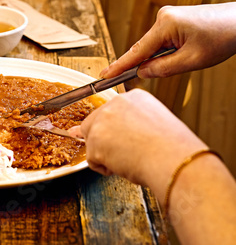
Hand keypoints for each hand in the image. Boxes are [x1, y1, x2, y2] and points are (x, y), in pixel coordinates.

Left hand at [69, 89, 206, 196]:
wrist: (173, 160)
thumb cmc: (172, 149)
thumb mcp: (157, 124)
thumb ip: (134, 123)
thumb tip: (121, 135)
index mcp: (133, 97)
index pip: (112, 113)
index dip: (115, 130)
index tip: (126, 140)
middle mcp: (115, 104)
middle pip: (95, 124)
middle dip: (104, 141)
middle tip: (125, 153)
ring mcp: (102, 120)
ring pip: (92, 142)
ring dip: (106, 155)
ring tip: (130, 159)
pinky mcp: (95, 140)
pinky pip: (93, 160)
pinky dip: (105, 169)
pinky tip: (123, 165)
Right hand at [100, 3, 235, 78]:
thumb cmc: (223, 37)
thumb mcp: (192, 60)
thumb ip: (163, 69)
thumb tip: (143, 72)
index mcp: (165, 25)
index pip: (137, 51)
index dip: (120, 65)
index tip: (104, 74)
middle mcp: (163, 18)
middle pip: (144, 48)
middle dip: (144, 64)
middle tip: (138, 78)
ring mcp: (168, 17)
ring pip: (154, 46)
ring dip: (161, 58)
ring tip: (186, 59)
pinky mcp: (174, 20)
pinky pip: (162, 41)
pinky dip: (165, 52)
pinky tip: (181, 55)